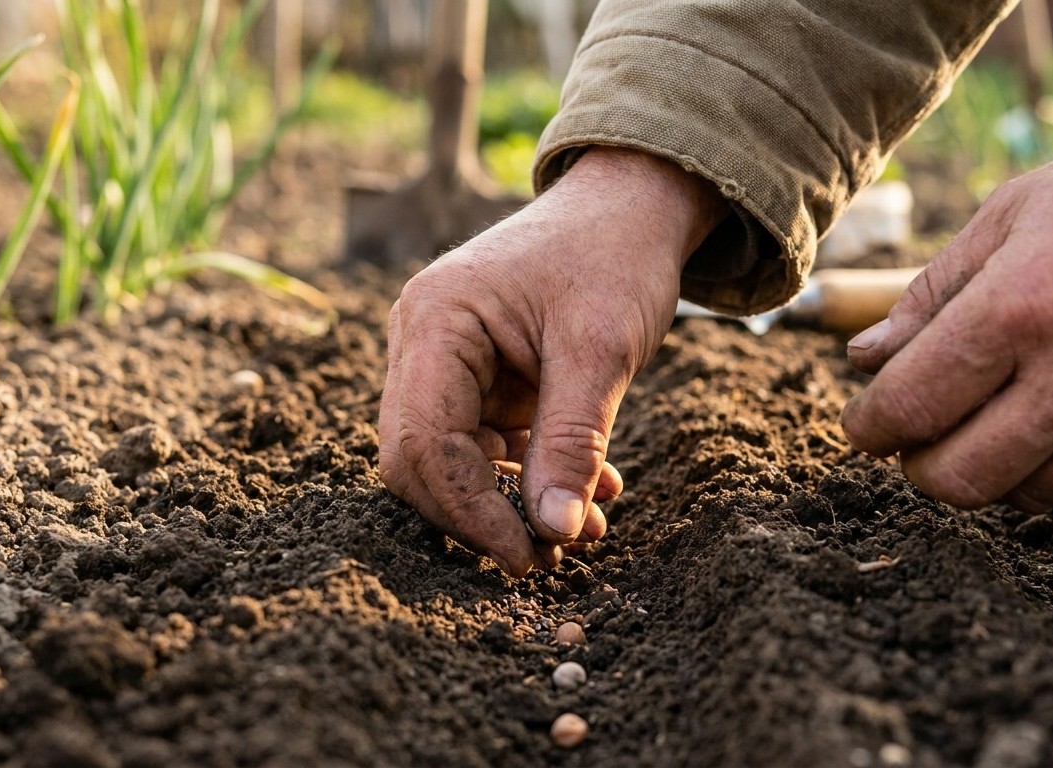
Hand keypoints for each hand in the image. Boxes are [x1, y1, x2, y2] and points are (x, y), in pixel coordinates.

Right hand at [380, 148, 726, 574]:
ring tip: (585, 529)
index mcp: (436, 320)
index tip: (531, 555)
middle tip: (551, 556)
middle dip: (483, 515)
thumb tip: (554, 534)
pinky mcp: (476, 377)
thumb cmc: (614, 256)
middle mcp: (422, 341)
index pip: (424, 443)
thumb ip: (572, 444)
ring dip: (512, 503)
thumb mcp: (600, 351)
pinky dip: (530, 476)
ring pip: (453, 461)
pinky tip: (589, 492)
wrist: (631, 205)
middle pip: (421, 460)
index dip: (469, 511)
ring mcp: (444, 360)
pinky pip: (486, 446)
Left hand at [842, 117, 1052, 510]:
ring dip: (990, 467)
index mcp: (1019, 308)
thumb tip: (865, 359)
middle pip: (958, 480)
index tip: (865, 423)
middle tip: (918, 435)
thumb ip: (930, 294)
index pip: (910, 407)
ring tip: (992, 417)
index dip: (868, 428)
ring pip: (1025, 495)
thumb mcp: (1011, 214)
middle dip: (919, 465)